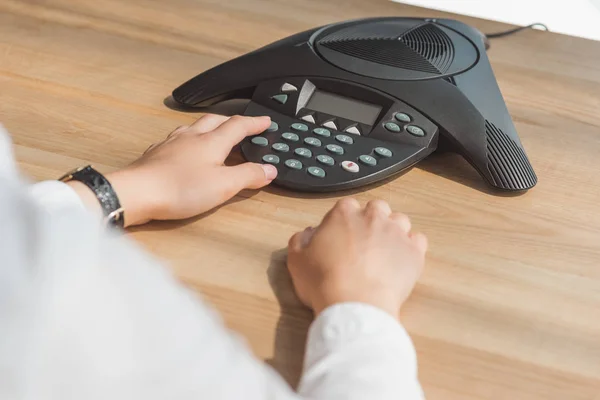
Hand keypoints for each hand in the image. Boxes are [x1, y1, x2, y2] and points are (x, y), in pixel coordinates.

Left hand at [69, 114, 276, 226]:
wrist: (137, 193)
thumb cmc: (179, 188)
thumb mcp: (223, 186)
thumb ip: (248, 175)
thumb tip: (269, 170)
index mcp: (212, 141)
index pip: (238, 125)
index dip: (254, 123)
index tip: (265, 121)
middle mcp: (192, 137)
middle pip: (216, 120)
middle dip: (232, 120)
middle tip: (243, 125)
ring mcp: (172, 143)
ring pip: (194, 126)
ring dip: (209, 126)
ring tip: (215, 132)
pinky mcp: (157, 154)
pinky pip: (177, 138)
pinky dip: (189, 139)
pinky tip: (185, 148)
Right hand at [287, 198, 427, 317]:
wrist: (354, 304)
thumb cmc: (324, 281)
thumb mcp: (297, 259)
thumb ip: (301, 240)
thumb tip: (309, 233)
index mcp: (344, 213)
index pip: (347, 206)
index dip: (344, 221)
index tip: (341, 236)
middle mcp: (373, 216)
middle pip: (376, 208)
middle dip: (372, 220)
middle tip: (363, 243)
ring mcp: (396, 233)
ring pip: (400, 221)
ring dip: (393, 231)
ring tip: (384, 252)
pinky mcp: (414, 252)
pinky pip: (418, 241)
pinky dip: (411, 248)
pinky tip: (401, 260)